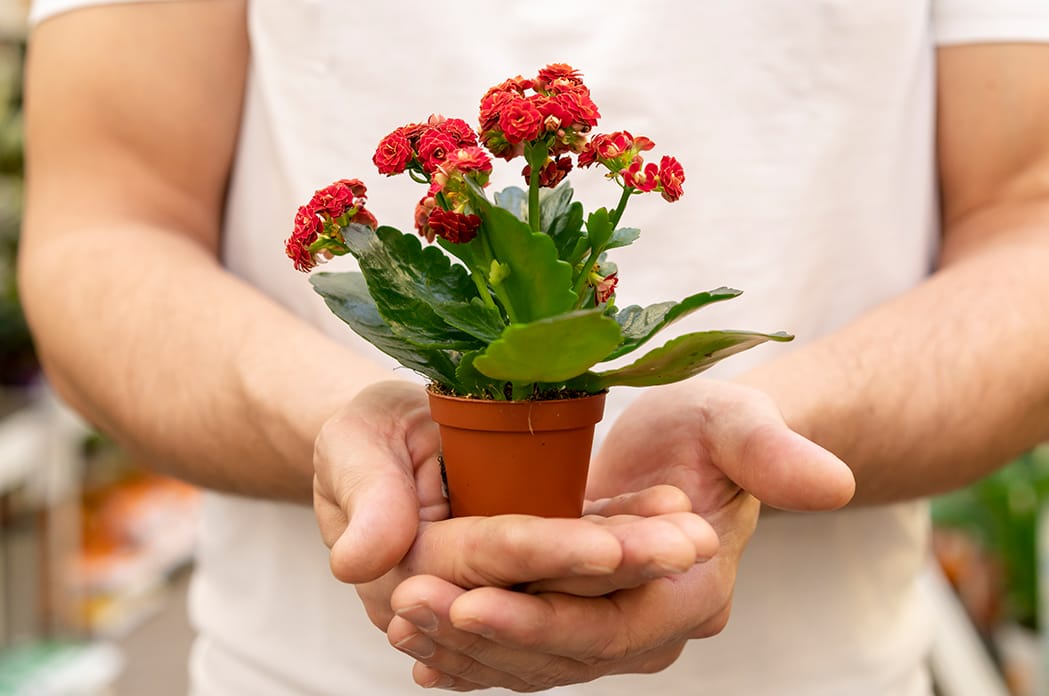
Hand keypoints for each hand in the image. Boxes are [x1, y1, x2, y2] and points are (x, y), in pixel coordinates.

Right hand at [312, 381, 718, 630]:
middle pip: (549, 587)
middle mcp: (466, 597)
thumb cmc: (365, 433)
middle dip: (622, 567)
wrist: (383, 439)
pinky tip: (671, 513)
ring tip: (695, 531)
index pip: (492, 565)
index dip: (552, 556)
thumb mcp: (354, 446)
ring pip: (578, 583)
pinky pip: (583, 561)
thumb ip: (364, 498)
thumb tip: (358, 562)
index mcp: (414, 573)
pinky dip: (625, 536)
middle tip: (690, 544)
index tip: (610, 548)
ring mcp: (504, 590)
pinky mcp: (533, 569)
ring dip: (639, 560)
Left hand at [389, 380, 854, 690]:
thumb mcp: (738, 422)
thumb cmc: (714, 429)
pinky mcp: (577, 623)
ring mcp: (613, 633)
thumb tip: (831, 484)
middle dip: (481, 633)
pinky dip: (470, 650)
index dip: (539, 615)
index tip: (469, 593)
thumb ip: (775, 452)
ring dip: (463, 646)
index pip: (609, 622)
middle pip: (558, 652)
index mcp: (693, 592)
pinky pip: (520, 650)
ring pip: (531, 660)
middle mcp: (653, 629)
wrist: (693, 450)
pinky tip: (416, 646)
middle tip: (404, 602)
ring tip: (396, 615)